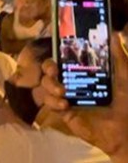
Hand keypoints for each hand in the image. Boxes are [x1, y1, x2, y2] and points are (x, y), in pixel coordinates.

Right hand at [40, 36, 127, 157]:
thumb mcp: (124, 76)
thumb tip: (113, 33)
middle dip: (48, 67)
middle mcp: (72, 82)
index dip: (56, 53)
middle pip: (49, 69)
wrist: (125, 131)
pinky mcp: (63, 112)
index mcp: (84, 72)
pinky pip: (48, 102)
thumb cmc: (127, 102)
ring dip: (49, 85)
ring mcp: (66, 97)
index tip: (56, 51)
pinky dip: (53, 101)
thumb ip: (119, 56)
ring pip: (45, 84)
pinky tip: (65, 104)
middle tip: (55, 71)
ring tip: (62, 92)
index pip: (64, 58)